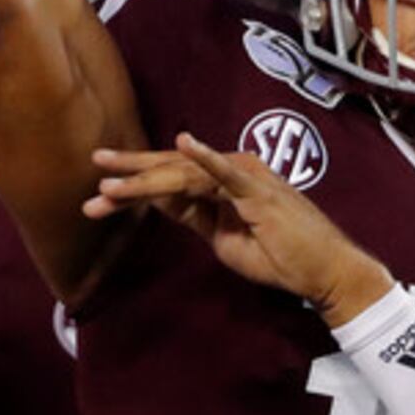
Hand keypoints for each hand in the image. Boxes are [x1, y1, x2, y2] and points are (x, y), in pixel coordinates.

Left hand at [86, 134, 392, 320]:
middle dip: (130, 170)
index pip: (172, 177)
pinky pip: (226, 173)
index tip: (100, 192)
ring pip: (185, 175)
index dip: (135, 183)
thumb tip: (158, 201)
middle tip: (94, 165)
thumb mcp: (222, 237)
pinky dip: (204, 156)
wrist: (321, 271)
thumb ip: (193, 215)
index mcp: (222, 181)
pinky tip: (182, 142)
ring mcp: (245, 178)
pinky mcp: (259, 192)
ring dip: (145, 180)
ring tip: (109, 186)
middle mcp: (232, 170)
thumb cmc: (278, 256)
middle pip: (172, 168)